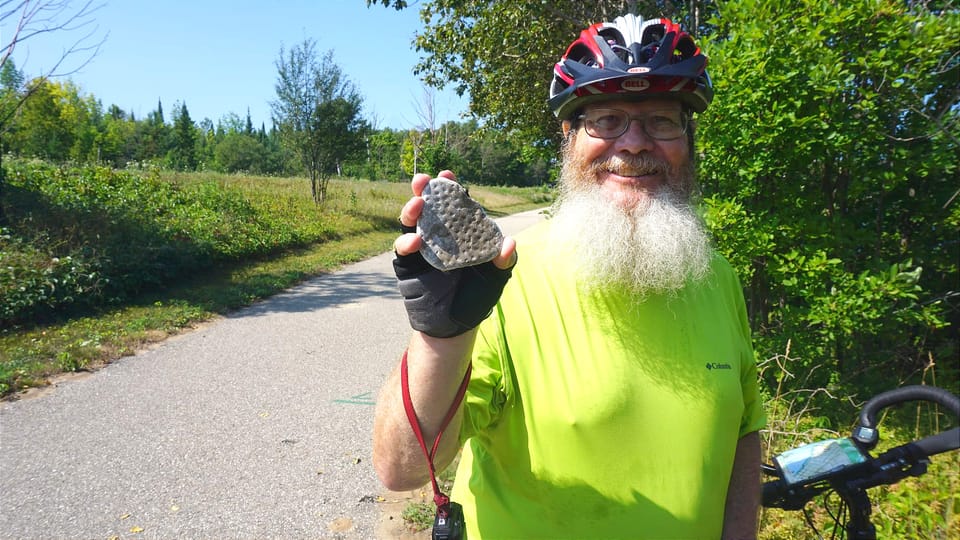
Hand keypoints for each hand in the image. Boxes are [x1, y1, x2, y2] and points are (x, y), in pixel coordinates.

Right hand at [394, 171, 516, 337]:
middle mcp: (439, 234)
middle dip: (424, 190)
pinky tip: (415, 240)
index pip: (455, 204)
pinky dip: (406, 241)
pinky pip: (403, 249)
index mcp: (461, 231)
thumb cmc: (477, 297)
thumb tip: (509, 243)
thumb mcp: (496, 279)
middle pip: (429, 206)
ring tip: (417, 204)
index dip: (450, 188)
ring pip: (411, 222)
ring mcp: (421, 248)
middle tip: (423, 181)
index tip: (447, 175)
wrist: (455, 326)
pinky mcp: (407, 264)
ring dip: (411, 210)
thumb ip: (503, 261)